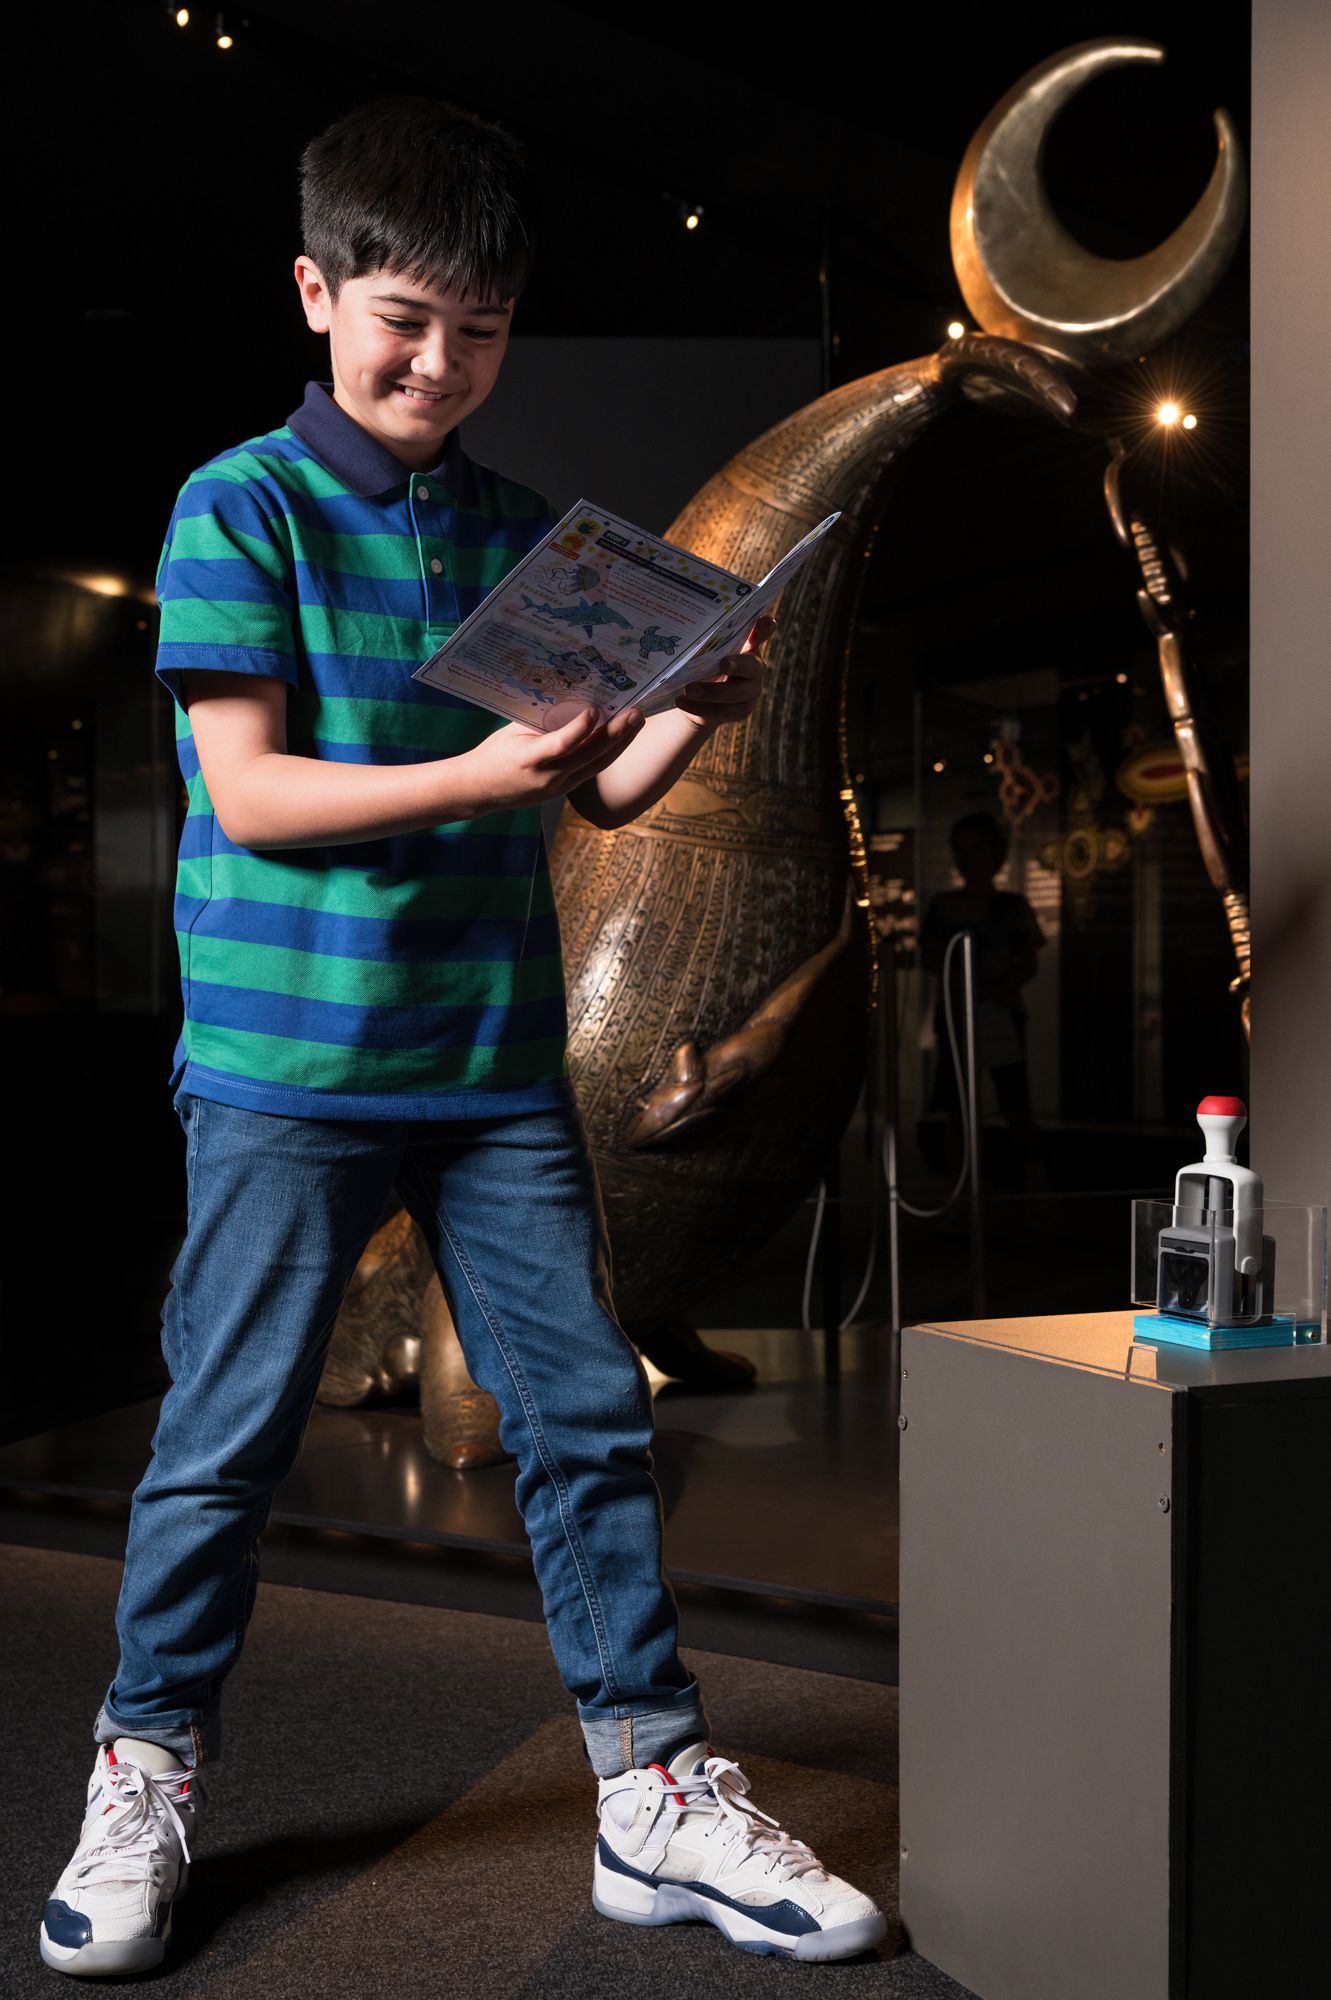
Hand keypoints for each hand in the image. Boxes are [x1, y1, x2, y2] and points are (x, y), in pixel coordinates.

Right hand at [460, 702, 643, 812]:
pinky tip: (621, 737)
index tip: (595, 708)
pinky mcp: (564, 791)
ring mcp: (558, 787)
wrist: (480, 790)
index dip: (581, 727)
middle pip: (589, 755)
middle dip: (616, 733)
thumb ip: (542, 720)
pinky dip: (607, 753)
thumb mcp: (512, 732)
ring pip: (597, 765)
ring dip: (620, 743)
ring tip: (636, 723)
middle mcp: (548, 777)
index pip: (562, 744)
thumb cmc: (494, 754)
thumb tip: (572, 698)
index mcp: (529, 759)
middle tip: (635, 713)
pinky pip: (591, 770)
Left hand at [674, 614, 775, 727]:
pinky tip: (681, 701)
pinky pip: (724, 713)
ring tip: (688, 689)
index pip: (763, 631)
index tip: (763, 622)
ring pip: (738, 694)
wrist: (700, 692)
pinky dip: (701, 708)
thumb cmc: (703, 659)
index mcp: (748, 644)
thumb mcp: (702, 644)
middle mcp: (755, 667)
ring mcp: (750, 691)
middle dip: (738, 665)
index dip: (764, 628)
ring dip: (713, 692)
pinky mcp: (740, 710)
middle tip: (722, 663)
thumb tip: (679, 603)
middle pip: (753, 667)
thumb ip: (702, 632)